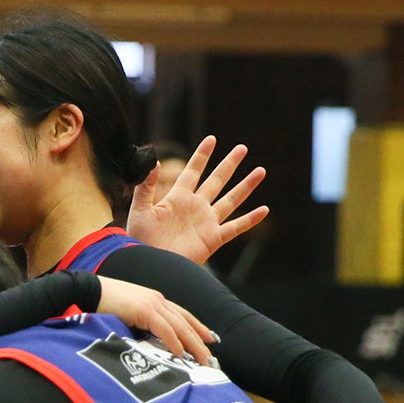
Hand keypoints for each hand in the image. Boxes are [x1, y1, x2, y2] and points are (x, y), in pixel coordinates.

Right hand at [95, 278, 215, 365]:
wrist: (88, 291)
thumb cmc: (103, 304)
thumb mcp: (128, 313)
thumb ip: (142, 323)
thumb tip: (150, 341)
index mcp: (155, 299)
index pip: (183, 314)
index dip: (198, 327)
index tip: (210, 339)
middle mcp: (158, 300)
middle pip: (186, 322)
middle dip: (201, 340)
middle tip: (211, 358)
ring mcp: (152, 304)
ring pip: (181, 326)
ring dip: (193, 345)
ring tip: (202, 361)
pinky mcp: (144, 310)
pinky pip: (165, 329)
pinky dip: (174, 342)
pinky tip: (181, 354)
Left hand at [126, 136, 268, 264]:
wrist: (151, 263)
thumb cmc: (141, 239)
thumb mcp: (140, 209)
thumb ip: (145, 186)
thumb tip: (153, 162)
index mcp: (178, 198)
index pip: (193, 171)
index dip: (202, 156)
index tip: (212, 139)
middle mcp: (195, 207)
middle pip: (217, 181)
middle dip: (229, 164)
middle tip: (242, 148)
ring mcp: (206, 222)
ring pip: (231, 200)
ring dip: (246, 186)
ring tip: (260, 171)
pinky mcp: (213, 239)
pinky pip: (235, 227)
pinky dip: (250, 219)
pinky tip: (264, 210)